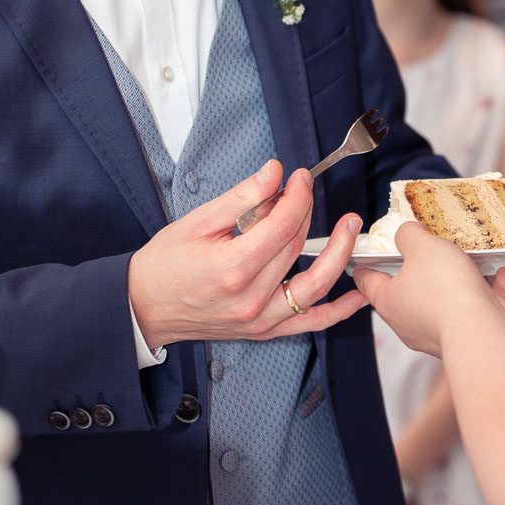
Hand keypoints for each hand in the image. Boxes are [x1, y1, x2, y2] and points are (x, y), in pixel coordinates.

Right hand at [128, 160, 364, 345]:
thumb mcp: (198, 221)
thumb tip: (275, 173)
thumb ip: (242, 198)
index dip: (297, 196)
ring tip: (352, 227)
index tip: (299, 177)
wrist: (144, 307)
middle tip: (304, 190)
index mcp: (232, 268)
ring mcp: (259, 320)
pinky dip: (338, 310)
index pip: (283, 225)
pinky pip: (310, 323)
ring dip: (339, 255)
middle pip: (296, 247)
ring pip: (313, 286)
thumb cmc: (166, 264)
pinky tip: (360, 293)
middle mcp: (250, 299)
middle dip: (305, 212)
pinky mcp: (264, 331)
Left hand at [355, 221, 504, 357]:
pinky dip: (489, 291)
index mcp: (389, 300)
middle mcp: (409, 321)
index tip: (368, 256)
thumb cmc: (445, 291)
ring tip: (467, 260)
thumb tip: (408, 232)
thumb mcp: (421, 245)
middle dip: (417, 271)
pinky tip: (502, 274)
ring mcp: (438, 331)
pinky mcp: (466, 335)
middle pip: (406, 290)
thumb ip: (409, 235)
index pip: (367, 281)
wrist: (480, 330)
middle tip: (426, 251)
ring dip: (456, 281)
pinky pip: (477, 308)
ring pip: (443, 300)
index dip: (367, 264)